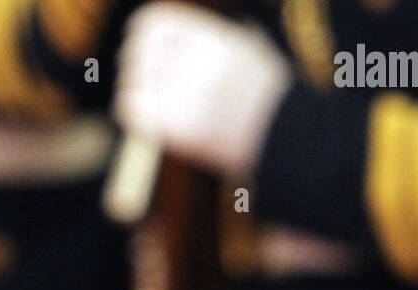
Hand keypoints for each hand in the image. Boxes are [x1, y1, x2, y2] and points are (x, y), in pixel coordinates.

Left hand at [112, 1, 292, 178]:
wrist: (285, 139)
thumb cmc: (271, 97)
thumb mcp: (252, 48)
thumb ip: (224, 34)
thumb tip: (206, 26)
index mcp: (212, 39)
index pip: (154, 23)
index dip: (140, 34)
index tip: (137, 43)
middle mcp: (196, 63)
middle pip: (139, 53)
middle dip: (135, 64)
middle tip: (139, 76)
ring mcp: (186, 96)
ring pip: (132, 82)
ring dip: (133, 88)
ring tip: (143, 98)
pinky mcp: (179, 128)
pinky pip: (134, 111)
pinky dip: (133, 111)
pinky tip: (144, 117)